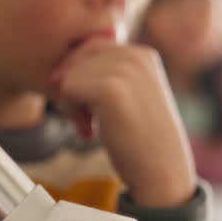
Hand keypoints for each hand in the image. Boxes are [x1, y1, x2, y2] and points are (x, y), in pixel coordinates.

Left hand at [50, 37, 195, 206]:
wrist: (163, 171)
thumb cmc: (142, 140)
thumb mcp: (131, 96)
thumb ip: (107, 76)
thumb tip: (58, 72)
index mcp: (143, 54)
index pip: (90, 48)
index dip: (81, 77)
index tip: (91, 107)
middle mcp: (136, 55)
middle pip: (76, 58)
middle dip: (73, 86)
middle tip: (84, 119)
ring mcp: (125, 70)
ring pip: (69, 73)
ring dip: (71, 102)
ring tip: (90, 126)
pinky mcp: (110, 89)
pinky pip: (67, 88)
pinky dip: (70, 111)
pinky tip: (88, 131)